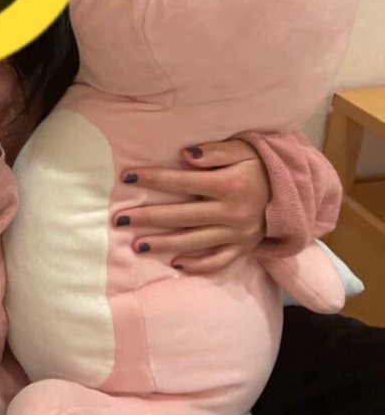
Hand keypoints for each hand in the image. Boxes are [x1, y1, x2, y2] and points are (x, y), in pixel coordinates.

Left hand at [114, 139, 268, 272]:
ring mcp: (238, 234)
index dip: (153, 179)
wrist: (295, 190)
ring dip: (164, 245)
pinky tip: (175, 264)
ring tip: (137, 246)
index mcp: (229, 186)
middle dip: (148, 218)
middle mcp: (232, 213)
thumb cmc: (260, 165)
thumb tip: (185, 155)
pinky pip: (219, 261)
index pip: (182, 182)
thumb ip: (214, 151)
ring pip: (194, 242)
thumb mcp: (243, 149)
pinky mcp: (243, 248)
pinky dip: (198, 265)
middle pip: (181, 217)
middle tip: (119, 220)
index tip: (127, 177)